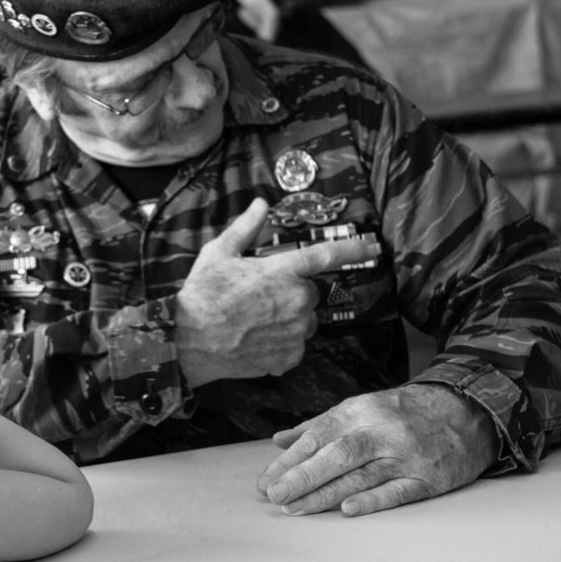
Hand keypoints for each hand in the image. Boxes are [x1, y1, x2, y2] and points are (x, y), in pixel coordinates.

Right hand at [174, 198, 380, 386]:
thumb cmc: (202, 295)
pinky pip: (295, 346)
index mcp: (282, 272)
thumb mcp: (218, 253)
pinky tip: (255, 338)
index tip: (372, 246)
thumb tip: (260, 204)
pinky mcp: (288, 357)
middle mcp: (296, 301)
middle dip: (291, 292)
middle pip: (310, 293)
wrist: (188, 341)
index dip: (353, 249)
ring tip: (255, 320)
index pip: (326, 255)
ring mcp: (294, 332)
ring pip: (304, 321)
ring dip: (289, 318)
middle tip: (259, 296)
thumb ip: (245, 228)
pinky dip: (281, 342)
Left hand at [257, 384, 499, 515]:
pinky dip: (373, 500)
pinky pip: (398, 490)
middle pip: (335, 456)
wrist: (464, 410)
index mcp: (358, 411)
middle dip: (301, 477)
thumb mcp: (359, 408)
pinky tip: (348, 510)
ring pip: (360, 476)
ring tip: (296, 508)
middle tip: (274, 495)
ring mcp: (404, 454)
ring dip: (325, 495)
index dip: (289, 460)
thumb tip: (279, 441)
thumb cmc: (402, 412)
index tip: (266, 479)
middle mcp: (379, 430)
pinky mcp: (428, 477)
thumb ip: (317, 426)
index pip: (317, 437)